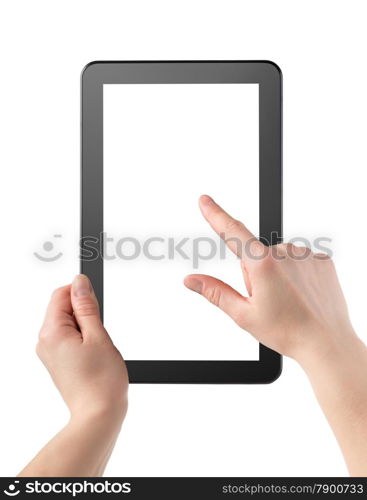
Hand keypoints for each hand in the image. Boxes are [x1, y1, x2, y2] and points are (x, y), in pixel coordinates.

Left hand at [19, 275, 127, 476]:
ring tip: (97, 349)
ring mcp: (50, 353)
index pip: (61, 294)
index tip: (96, 305)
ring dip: (87, 328)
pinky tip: (94, 356)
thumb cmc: (101, 381)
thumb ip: (87, 306)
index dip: (81, 294)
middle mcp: (45, 341)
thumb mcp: (98, 335)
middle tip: (99, 335)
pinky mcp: (58, 361)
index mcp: (51, 332)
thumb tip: (79, 282)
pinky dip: (84, 340)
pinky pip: (69, 338)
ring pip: (69, 324)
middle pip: (64, 308)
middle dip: (85, 314)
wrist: (99, 415)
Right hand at [184, 195, 357, 365]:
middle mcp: (285, 252)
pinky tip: (302, 294)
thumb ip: (215, 292)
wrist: (327, 343)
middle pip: (256, 255)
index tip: (205, 200)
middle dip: (256, 273)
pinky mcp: (322, 260)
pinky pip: (299, 260)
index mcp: (263, 264)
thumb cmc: (289, 332)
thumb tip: (192, 280)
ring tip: (288, 299)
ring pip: (279, 258)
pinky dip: (297, 274)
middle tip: (269, 299)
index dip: (215, 214)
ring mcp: (306, 255)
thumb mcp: (244, 315)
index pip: (232, 232)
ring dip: (278, 274)